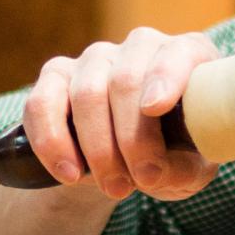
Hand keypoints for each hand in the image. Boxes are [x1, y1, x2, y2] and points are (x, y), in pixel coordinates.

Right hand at [19, 28, 220, 202]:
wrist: (129, 163)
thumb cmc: (173, 156)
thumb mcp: (191, 168)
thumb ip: (185, 168)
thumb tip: (160, 170)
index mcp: (187, 57)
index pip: (178, 53)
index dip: (165, 76)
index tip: (154, 107)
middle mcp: (141, 47)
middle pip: (126, 80)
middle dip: (133, 138)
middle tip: (145, 179)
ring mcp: (97, 57)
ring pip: (87, 93)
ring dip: (99, 148)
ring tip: (115, 187)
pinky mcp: (56, 75)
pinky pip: (42, 102)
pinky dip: (52, 141)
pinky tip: (69, 174)